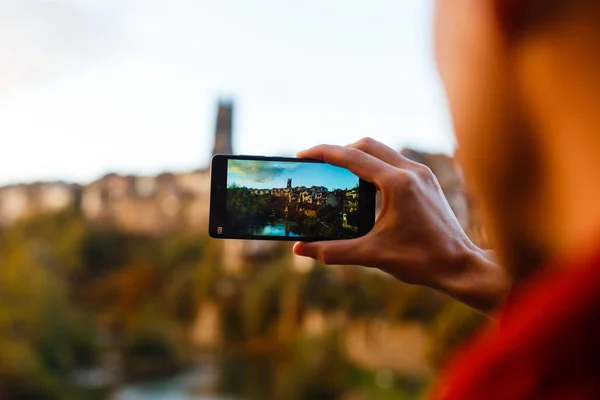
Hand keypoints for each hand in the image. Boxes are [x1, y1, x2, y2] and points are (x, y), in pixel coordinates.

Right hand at [294, 138, 510, 313]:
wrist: (460, 266)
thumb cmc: (421, 261)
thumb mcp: (372, 255)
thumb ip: (333, 251)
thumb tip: (300, 250)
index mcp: (397, 183)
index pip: (352, 157)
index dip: (324, 153)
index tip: (303, 155)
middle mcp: (411, 171)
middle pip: (367, 145)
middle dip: (339, 150)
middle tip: (318, 164)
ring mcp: (422, 173)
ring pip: (382, 151)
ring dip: (358, 156)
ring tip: (338, 173)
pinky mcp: (427, 180)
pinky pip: (395, 162)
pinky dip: (375, 166)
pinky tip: (365, 185)